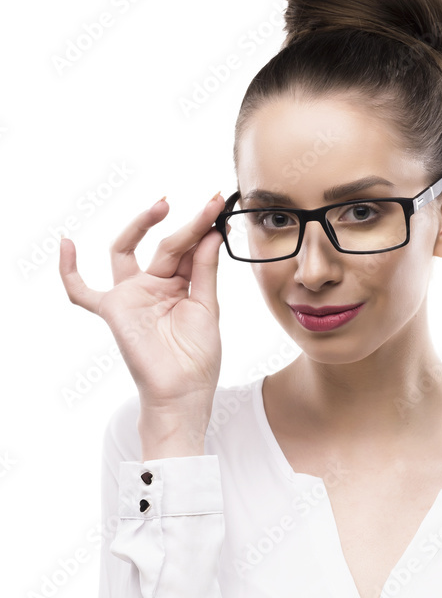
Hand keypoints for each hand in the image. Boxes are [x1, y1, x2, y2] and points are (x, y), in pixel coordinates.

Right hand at [59, 193, 225, 414]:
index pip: (189, 249)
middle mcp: (154, 285)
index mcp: (181, 286)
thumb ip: (205, 271)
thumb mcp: (208, 308)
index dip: (203, 227)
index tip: (218, 204)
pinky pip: (82, 292)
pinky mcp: (113, 310)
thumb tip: (210, 233)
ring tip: (163, 206)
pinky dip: (69, 271)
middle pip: (165, 245)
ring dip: (141, 225)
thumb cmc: (198, 358)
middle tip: (207, 204)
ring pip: (127, 251)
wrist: (183, 393)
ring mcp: (132, 295)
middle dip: (186, 225)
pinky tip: (66, 245)